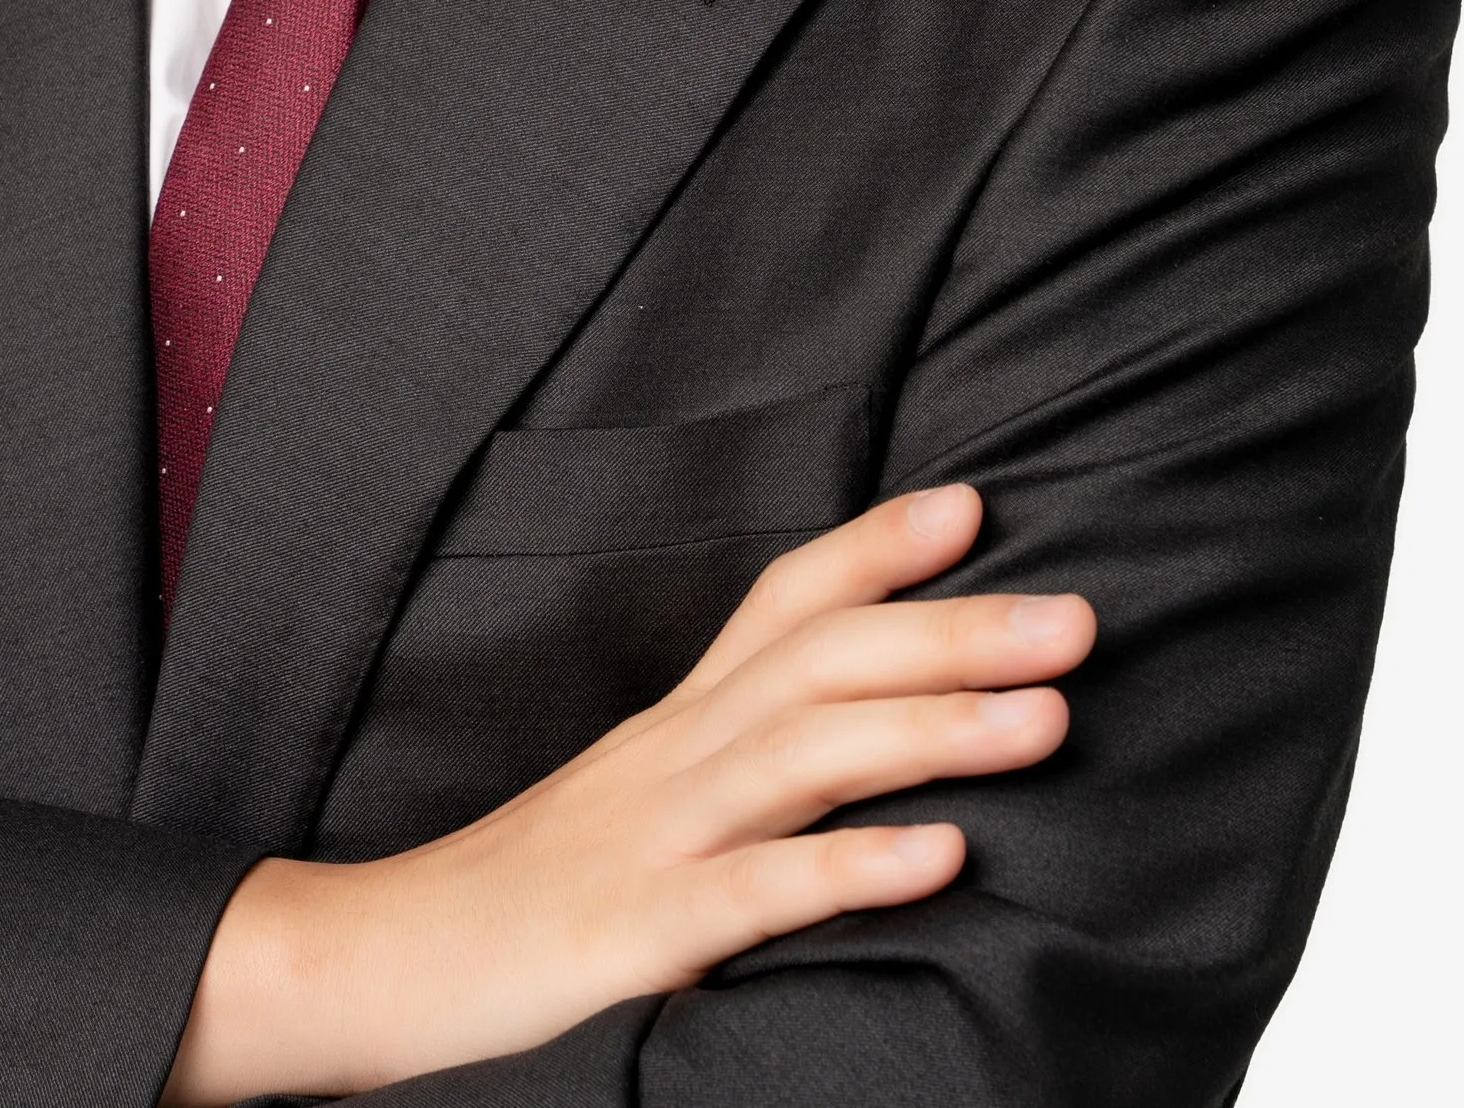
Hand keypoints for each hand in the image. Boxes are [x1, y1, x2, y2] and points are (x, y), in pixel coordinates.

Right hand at [164, 483, 1091, 1102]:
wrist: (382, 960)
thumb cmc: (529, 893)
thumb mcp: (638, 806)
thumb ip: (736, 768)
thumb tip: (858, 736)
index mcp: (676, 725)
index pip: (783, 602)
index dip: (877, 546)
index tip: (978, 503)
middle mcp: (673, 755)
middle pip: (820, 660)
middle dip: (953, 629)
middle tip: (1080, 616)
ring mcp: (654, 836)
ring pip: (804, 753)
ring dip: (932, 726)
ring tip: (1046, 718)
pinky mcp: (637, 930)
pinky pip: (757, 894)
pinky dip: (852, 867)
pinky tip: (941, 857)